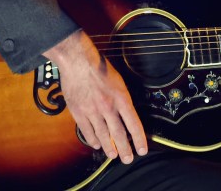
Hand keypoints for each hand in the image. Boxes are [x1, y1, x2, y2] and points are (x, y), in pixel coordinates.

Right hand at [43, 30, 147, 163]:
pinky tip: (97, 144)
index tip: (142, 149)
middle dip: (125, 149)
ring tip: (113, 155)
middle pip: (119, 134)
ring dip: (109, 148)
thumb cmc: (99, 67)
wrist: (78, 61)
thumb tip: (126, 113)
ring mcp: (92, 111)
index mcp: (121, 98)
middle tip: (128, 160)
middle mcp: (108, 108)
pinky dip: (92, 139)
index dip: (139, 139)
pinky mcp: (79, 112)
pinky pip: (87, 131)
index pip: (134, 124)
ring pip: (103, 135)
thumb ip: (122, 98)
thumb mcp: (119, 81)